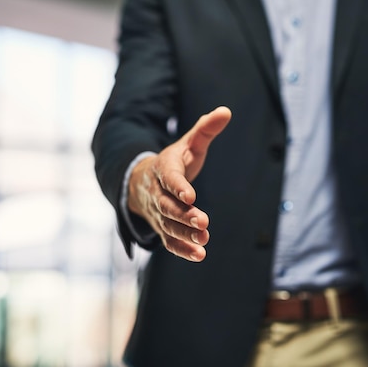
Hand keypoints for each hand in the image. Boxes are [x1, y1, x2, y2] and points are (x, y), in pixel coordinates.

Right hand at [128, 106, 231, 261]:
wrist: (141, 182)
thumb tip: (226, 111)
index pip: (169, 178)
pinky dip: (182, 249)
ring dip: (185, 234)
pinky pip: (168, 241)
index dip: (179, 187)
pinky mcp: (162, 228)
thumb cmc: (173, 161)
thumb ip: (206, 130)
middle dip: (184, 215)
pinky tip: (199, 255)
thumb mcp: (188, 143)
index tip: (191, 196)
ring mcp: (157, 212)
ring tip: (204, 240)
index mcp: (163, 168)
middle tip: (203, 221)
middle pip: (167, 205)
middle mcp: (157, 192)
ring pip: (168, 225)